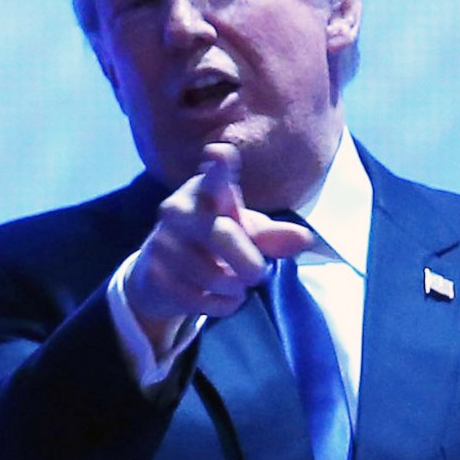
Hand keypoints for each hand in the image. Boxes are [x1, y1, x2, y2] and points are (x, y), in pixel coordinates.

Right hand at [125, 143, 314, 335]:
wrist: (162, 272)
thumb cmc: (214, 241)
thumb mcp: (246, 233)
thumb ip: (274, 236)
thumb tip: (305, 239)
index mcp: (206, 190)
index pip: (215, 176)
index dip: (220, 166)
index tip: (221, 154)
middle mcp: (178, 209)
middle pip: (223, 237)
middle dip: (250, 264)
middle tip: (257, 273)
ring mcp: (162, 241)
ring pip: (215, 276)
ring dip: (235, 289)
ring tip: (234, 284)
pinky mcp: (154, 274)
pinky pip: (200, 300)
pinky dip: (221, 305)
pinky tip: (219, 297)